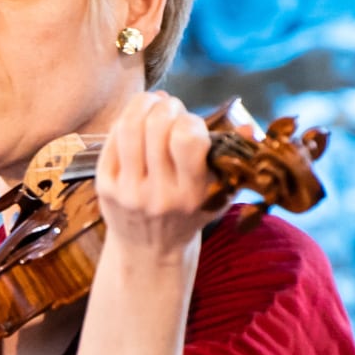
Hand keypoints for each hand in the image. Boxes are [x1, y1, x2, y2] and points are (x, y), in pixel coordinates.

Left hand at [95, 93, 219, 256]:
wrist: (149, 250)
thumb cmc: (188, 215)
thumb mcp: (218, 195)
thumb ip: (234, 162)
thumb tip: (249, 128)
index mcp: (191, 195)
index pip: (187, 140)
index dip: (191, 121)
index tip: (192, 125)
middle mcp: (159, 195)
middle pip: (157, 127)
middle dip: (167, 107)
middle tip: (171, 108)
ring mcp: (128, 191)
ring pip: (130, 128)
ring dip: (143, 104)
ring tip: (153, 103)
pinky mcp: (105, 187)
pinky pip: (112, 139)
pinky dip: (126, 119)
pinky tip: (137, 120)